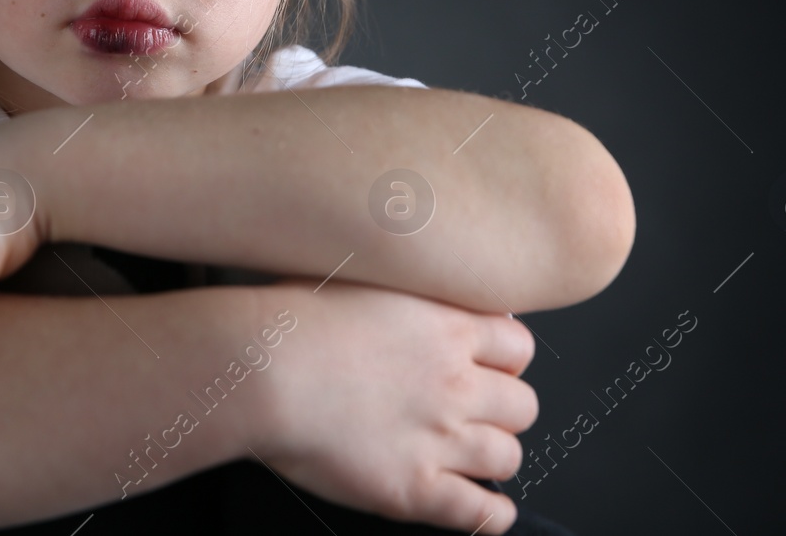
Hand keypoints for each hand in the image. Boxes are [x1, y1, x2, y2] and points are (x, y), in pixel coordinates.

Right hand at [251, 278, 538, 533]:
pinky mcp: (414, 488)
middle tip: (473, 410)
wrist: (263, 371)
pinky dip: (491, 515)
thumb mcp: (358, 274)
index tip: (488, 364)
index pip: (518, 346)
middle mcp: (456, 383)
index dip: (505, 359)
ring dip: (492, 455)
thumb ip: (401, 287)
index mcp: (447, 326)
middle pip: (521, 404)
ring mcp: (439, 439)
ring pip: (508, 456)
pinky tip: (486, 510)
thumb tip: (410, 282)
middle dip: (502, 409)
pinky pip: (480, 513)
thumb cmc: (293, 319)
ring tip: (468, 455)